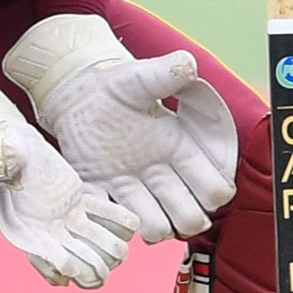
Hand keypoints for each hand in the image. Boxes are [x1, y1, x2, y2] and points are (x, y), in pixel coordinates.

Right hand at [0, 79, 137, 287]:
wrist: (11, 150)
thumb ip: (3, 162)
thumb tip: (11, 156)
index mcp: (19, 223)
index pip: (37, 250)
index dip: (53, 263)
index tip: (69, 271)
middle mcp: (43, 227)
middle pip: (68, 254)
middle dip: (86, 267)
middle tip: (103, 274)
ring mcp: (63, 217)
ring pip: (87, 237)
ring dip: (105, 247)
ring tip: (122, 253)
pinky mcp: (77, 201)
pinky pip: (99, 211)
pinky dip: (116, 217)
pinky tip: (133, 223)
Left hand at [5, 16, 237, 243]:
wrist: (78, 95)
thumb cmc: (116, 86)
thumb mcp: (140, 78)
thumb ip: (166, 74)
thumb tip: (188, 65)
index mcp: (180, 149)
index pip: (214, 188)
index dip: (213, 192)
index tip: (202, 185)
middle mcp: (161, 175)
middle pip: (191, 217)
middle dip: (187, 218)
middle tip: (170, 208)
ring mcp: (131, 188)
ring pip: (157, 228)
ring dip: (152, 227)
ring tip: (138, 212)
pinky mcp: (100, 193)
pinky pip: (109, 220)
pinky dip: (110, 221)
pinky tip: (106, 206)